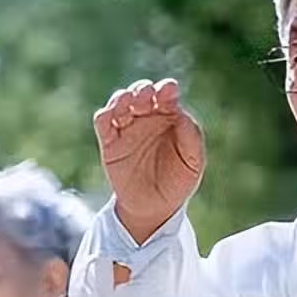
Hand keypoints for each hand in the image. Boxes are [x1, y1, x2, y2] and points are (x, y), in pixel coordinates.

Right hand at [94, 78, 204, 244]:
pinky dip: (104, 114)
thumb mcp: (194, 162)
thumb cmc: (178, 181)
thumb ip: (191, 136)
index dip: (167, 88)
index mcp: (170, 116)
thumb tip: (181, 113)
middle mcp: (147, 117)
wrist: (155, 208)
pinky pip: (103, 122)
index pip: (167, 94)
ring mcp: (127, 128)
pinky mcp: (110, 143)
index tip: (168, 91)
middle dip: (143, 89)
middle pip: (142, 92)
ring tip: (128, 101)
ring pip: (119, 102)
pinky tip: (111, 114)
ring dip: (122, 97)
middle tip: (147, 96)